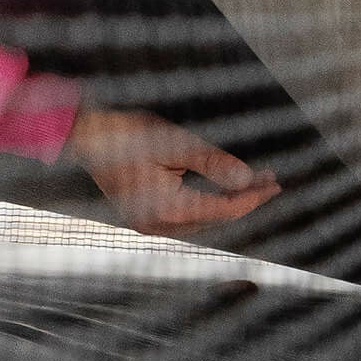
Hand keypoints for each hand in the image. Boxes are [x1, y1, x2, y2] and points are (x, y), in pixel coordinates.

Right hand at [61, 106, 279, 236]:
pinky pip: (185, 217)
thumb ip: (213, 164)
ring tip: (251, 183)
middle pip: (215, 218)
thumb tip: (248, 180)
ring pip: (202, 219)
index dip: (253, 197)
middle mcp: (159, 226)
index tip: (275, 183)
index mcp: (167, 210)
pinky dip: (206, 204)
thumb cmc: (127, 134)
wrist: (85, 136)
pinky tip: (219, 190)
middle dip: (243, 198)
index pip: (224, 209)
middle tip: (268, 179)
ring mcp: (149, 226)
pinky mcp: (143, 218)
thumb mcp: (175, 143)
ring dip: (226, 201)